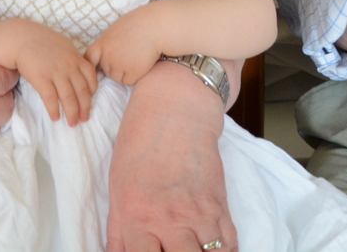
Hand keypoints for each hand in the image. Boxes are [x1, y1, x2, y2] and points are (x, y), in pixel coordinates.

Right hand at [14, 23, 98, 125]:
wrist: (22, 38)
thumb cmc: (42, 41)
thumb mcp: (64, 45)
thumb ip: (73, 58)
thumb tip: (79, 69)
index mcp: (76, 58)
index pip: (91, 77)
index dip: (92, 91)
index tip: (90, 100)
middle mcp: (69, 66)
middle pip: (81, 91)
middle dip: (84, 108)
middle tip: (85, 119)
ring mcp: (56, 73)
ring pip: (68, 97)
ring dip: (72, 113)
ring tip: (72, 123)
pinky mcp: (41, 79)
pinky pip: (51, 98)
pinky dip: (54, 110)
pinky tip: (55, 118)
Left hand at [85, 8, 163, 85]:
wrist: (155, 27)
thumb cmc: (139, 24)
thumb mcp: (116, 29)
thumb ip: (108, 42)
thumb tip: (105, 53)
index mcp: (102, 43)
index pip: (89, 59)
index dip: (91, 65)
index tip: (97, 66)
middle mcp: (107, 56)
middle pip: (106, 71)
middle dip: (115, 68)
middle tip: (128, 56)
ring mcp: (119, 65)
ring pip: (117, 79)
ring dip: (125, 74)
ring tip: (136, 59)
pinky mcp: (132, 73)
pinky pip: (129, 82)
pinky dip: (135, 77)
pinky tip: (142, 65)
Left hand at [107, 58, 234, 251]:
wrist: (176, 109)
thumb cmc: (141, 143)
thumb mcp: (117, 186)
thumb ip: (117, 229)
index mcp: (138, 216)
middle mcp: (170, 219)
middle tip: (172, 250)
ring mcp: (199, 213)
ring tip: (191, 249)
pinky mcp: (220, 204)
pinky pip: (229, 243)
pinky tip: (212, 250)